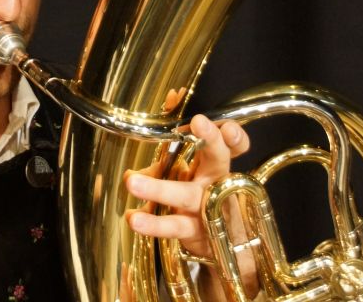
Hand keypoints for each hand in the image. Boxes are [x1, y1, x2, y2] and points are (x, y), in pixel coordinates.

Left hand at [124, 114, 254, 298]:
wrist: (221, 244)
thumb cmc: (199, 198)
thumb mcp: (186, 172)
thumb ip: (167, 154)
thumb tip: (147, 139)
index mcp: (215, 163)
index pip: (231, 142)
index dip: (230, 131)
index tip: (207, 118)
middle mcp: (216, 182)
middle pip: (220, 158)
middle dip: (213, 140)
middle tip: (200, 122)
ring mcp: (208, 207)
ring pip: (187, 194)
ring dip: (158, 188)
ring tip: (131, 181)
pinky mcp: (197, 231)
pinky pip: (174, 226)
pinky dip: (152, 222)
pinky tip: (133, 217)